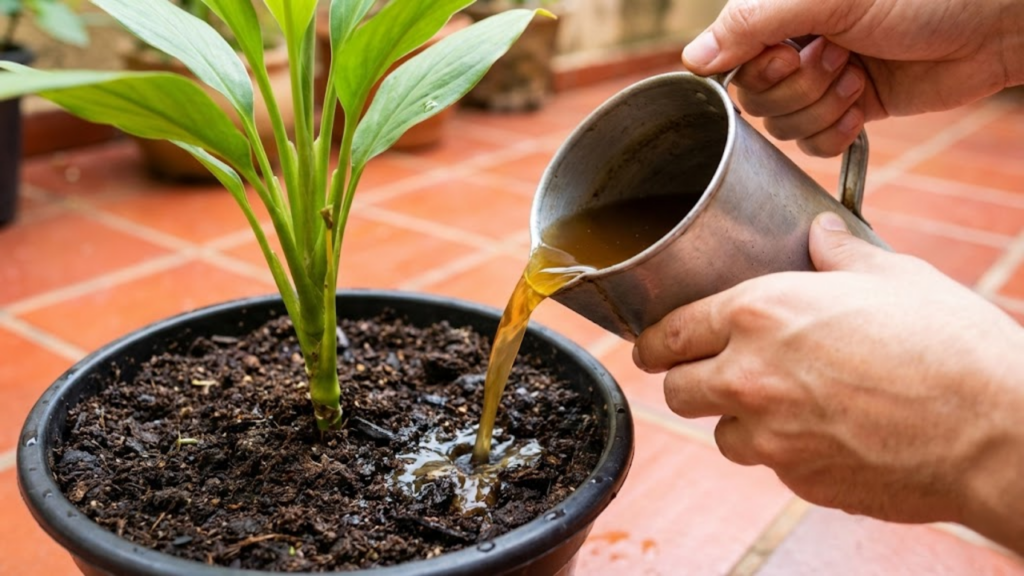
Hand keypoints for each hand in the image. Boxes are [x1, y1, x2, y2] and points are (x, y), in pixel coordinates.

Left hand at [633, 213, 1023, 551]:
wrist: (996, 429)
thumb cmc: (948, 344)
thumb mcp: (892, 275)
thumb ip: (838, 254)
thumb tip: (819, 231)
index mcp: (759, 313)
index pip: (668, 332)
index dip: (655, 340)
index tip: (654, 346)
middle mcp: (749, 376)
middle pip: (676, 388)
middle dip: (687, 379)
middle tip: (711, 372)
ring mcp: (771, 436)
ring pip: (719, 433)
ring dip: (736, 419)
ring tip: (779, 403)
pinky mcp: (799, 479)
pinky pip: (769, 465)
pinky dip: (781, 451)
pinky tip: (822, 432)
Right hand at [683, 0, 1023, 156]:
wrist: (994, 22)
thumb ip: (752, 23)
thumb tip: (693, 60)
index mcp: (780, 12)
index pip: (729, 59)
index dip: (757, 69)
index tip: (792, 51)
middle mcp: (794, 44)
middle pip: (755, 99)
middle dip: (799, 87)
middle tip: (840, 56)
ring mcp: (822, 79)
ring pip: (784, 127)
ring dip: (824, 108)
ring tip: (860, 75)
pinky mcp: (849, 109)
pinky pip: (815, 145)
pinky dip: (836, 133)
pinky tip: (862, 107)